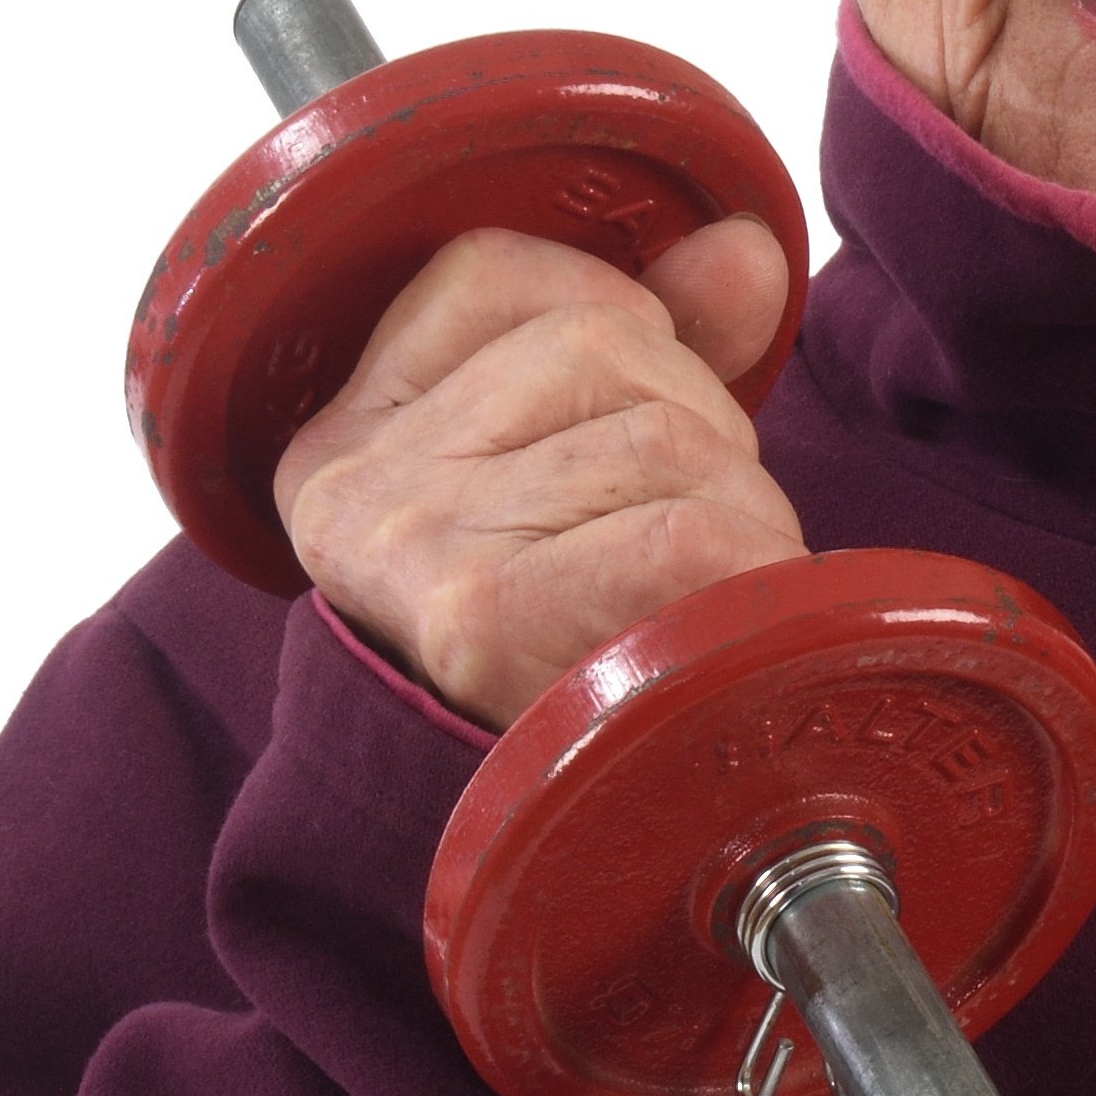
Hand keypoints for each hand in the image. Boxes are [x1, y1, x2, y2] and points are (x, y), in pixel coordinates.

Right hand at [275, 219, 805, 729]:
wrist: (524, 847)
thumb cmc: (560, 647)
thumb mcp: (576, 472)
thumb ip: (654, 337)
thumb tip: (743, 248)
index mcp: (352, 427)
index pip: (489, 271)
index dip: (613, 315)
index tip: (633, 415)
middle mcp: (357, 478)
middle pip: (601, 344)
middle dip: (701, 429)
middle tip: (690, 539)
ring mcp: (412, 543)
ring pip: (659, 436)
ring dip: (741, 513)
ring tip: (707, 596)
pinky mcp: (479, 619)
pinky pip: (678, 536)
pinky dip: (741, 575)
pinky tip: (718, 632)